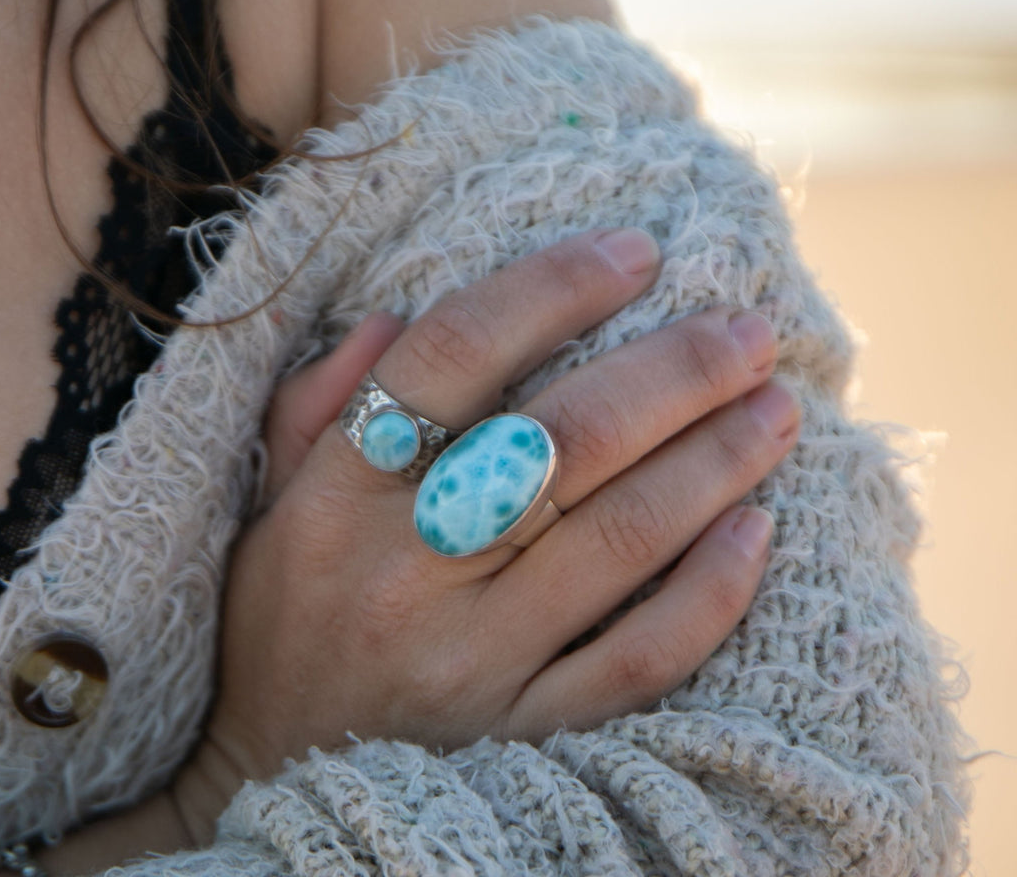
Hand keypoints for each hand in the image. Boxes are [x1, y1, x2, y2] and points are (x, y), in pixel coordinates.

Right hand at [174, 228, 798, 842]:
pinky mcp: (518, 735)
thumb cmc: (275, 626)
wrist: (274, 788)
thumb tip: (397, 316)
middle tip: (746, 330)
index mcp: (336, 497)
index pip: (452, 357)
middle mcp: (405, 569)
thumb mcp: (266, 506)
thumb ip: (317, 405)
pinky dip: (707, 594)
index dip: (551, 288)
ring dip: (714, 461)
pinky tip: (758, 532)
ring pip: (619, 540)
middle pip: (564, 439)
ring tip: (774, 407)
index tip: (632, 252)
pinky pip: (633, 662)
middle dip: (674, 369)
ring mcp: (469, 661)